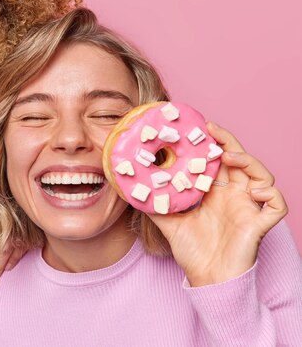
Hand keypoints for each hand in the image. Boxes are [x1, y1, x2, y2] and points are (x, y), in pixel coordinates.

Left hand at [147, 122, 287, 285]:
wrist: (207, 279)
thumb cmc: (192, 251)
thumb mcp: (167, 222)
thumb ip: (153, 204)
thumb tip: (130, 188)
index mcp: (215, 192)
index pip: (217, 161)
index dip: (211, 144)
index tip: (196, 128)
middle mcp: (234, 196)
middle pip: (239, 160)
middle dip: (228, 142)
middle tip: (211, 130)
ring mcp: (249, 208)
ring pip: (262, 175)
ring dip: (249, 161)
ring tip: (229, 157)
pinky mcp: (259, 223)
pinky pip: (277, 204)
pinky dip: (271, 194)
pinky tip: (253, 192)